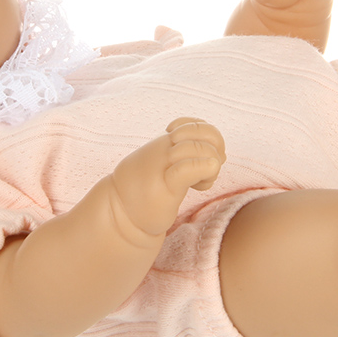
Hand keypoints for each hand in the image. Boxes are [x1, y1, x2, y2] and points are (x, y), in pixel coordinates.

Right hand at [108, 118, 226, 238]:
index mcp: (168, 142)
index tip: (202, 158)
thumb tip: (218, 158)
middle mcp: (166, 148)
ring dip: (210, 165)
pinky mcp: (166, 185)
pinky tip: (198, 185)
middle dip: (216, 152)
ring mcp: (164, 164)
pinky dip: (202, 170)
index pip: (200, 124)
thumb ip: (189, 158)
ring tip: (199, 182)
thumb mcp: (168, 168)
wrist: (119, 212)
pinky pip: (188, 168)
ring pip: (201, 148)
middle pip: (207, 133)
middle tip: (205, 173)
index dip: (210, 138)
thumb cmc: (147, 193)